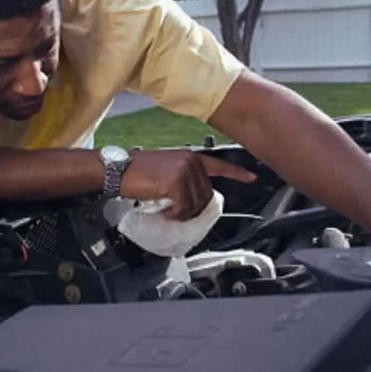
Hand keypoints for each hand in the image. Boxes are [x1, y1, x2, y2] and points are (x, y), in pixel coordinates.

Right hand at [119, 150, 257, 220]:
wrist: (118, 169)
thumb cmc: (138, 171)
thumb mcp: (167, 170)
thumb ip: (185, 178)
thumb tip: (195, 200)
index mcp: (190, 157)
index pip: (219, 165)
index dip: (237, 172)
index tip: (252, 177)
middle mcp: (191, 162)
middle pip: (205, 196)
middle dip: (192, 209)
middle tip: (174, 211)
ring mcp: (184, 171)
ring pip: (194, 205)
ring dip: (180, 213)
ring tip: (165, 209)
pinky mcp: (175, 182)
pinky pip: (182, 209)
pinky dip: (172, 214)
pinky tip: (162, 209)